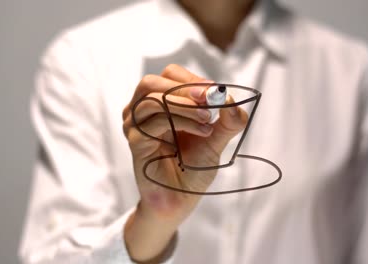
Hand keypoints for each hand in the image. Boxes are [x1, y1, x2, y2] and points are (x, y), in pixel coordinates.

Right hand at [122, 64, 247, 261]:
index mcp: (159, 104)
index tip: (215, 91)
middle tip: (209, 99)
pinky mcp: (136, 142)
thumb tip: (232, 99)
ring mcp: (135, 126)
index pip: (170, 76)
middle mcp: (142, 112)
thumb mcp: (216, 140)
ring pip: (153, 99)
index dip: (192, 80)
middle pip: (152, 82)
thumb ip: (228, 121)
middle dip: (185, 88)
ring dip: (185, 106)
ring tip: (208, 120)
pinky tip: (202, 132)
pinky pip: (154, 121)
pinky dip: (182, 121)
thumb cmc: (193, 168)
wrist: (181, 199)